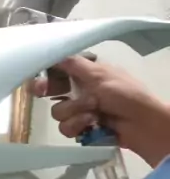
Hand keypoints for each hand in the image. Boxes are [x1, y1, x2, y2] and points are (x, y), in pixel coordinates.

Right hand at [36, 56, 169, 167]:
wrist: (141, 123)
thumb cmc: (124, 94)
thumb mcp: (99, 74)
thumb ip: (74, 64)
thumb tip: (53, 50)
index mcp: (85, 72)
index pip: (58, 68)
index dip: (45, 71)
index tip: (36, 73)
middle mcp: (80, 89)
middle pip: (51, 90)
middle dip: (48, 91)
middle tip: (42, 91)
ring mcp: (80, 110)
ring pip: (58, 112)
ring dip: (74, 112)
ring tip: (92, 112)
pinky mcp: (82, 128)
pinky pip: (66, 128)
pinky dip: (79, 126)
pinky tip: (92, 124)